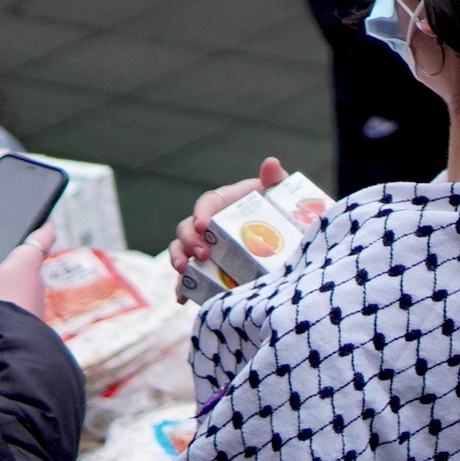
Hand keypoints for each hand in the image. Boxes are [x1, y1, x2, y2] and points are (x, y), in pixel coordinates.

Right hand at [0, 226, 52, 314]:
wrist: (7, 346)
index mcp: (29, 261)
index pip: (45, 235)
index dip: (44, 225)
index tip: (47, 219)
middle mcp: (38, 280)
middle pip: (30, 263)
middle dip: (17, 259)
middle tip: (3, 254)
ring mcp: (36, 302)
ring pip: (23, 287)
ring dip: (10, 285)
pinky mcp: (29, 320)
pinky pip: (18, 306)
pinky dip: (7, 304)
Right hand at [171, 160, 284, 277]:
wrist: (280, 236)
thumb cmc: (273, 209)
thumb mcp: (275, 193)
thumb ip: (273, 178)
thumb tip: (271, 162)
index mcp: (220, 204)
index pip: (204, 204)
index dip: (201, 213)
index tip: (204, 225)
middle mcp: (206, 225)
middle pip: (186, 230)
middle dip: (189, 242)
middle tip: (203, 254)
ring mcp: (202, 247)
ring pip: (180, 252)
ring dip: (179, 261)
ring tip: (185, 271)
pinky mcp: (204, 268)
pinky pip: (187, 279)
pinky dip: (182, 288)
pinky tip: (182, 298)